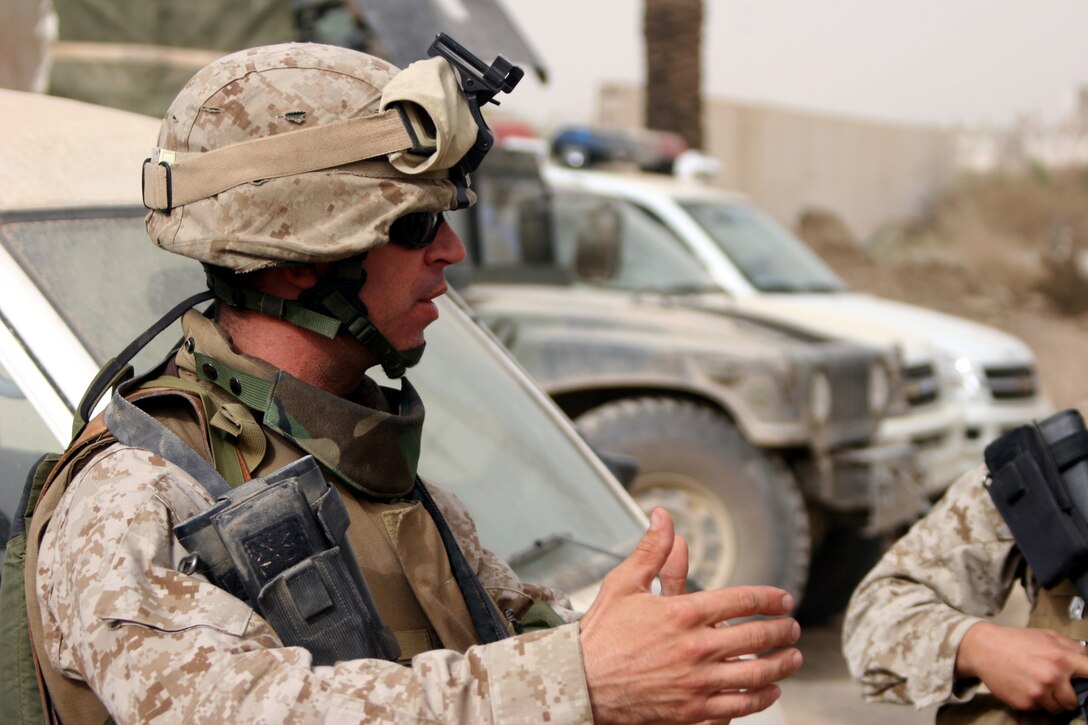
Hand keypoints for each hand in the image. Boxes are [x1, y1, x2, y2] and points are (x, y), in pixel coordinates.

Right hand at [579, 508, 802, 723]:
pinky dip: (760, 698)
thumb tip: (664, 518)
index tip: (784, 600)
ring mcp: (697, 684)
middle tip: (792, 628)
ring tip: (791, 658)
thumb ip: (651, 551)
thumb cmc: (601, 634)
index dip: (770, 598)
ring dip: (781, 665)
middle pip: (758, 638)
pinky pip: (739, 707)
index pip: (743, 601)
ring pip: (756, 675)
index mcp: (683, 613)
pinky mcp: (693, 713)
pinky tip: (768, 691)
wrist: (581, 683)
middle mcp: (696, 649)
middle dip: (782, 631)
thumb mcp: (623, 584)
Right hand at [956, 621, 1087, 713]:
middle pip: (1074, 701)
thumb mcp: (1047, 635)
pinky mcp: (1025, 703)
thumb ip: (1072, 647)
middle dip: (1066, 695)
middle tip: (1055, 686)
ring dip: (1051, 700)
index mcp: (1061, 659)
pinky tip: (1024, 687)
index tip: (1086, 684)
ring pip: (1057, 708)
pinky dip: (1034, 701)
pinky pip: (1038, 709)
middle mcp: (1052, 677)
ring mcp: (1038, 693)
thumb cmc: (1016, 641)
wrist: (984, 649)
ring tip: (1038, 685)